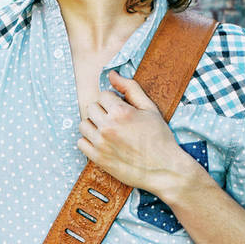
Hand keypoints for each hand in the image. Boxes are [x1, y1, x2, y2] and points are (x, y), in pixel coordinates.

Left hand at [77, 72, 193, 196]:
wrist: (164, 169)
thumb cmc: (159, 138)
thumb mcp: (150, 108)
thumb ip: (130, 88)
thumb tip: (112, 74)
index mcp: (120, 112)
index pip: (102, 95)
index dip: (112, 100)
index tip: (121, 109)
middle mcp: (107, 127)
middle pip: (91, 108)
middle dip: (102, 110)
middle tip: (115, 120)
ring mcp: (101, 143)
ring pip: (84, 124)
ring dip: (94, 124)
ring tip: (108, 130)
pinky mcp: (98, 158)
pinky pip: (81, 142)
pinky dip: (88, 140)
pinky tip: (102, 142)